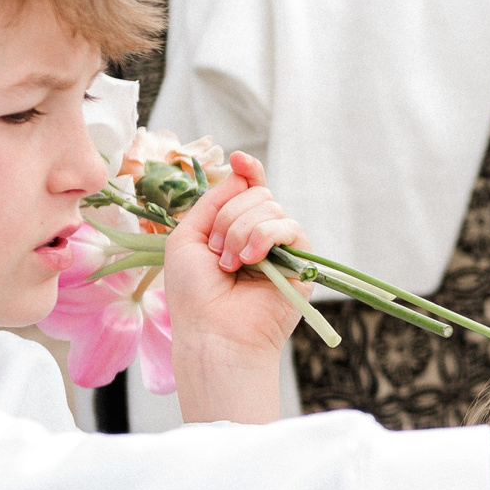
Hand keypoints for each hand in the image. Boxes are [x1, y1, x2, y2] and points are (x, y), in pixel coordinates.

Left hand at [164, 152, 304, 422]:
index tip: (239, 158)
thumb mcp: (187, 236)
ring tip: (230, 264)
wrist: (213, 331)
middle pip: (255, 194)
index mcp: (233, 228)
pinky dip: (264, 237)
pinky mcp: (301, 263)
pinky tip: (251, 260)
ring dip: (241, 231)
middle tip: (216, 253)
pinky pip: (289, 227)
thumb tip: (242, 170)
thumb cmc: (193, 293)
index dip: (247, 171)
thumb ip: (213, 201)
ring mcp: (281, 248)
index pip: (247, 189)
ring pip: (269, 207)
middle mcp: (259, 235)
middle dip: (229, 217)